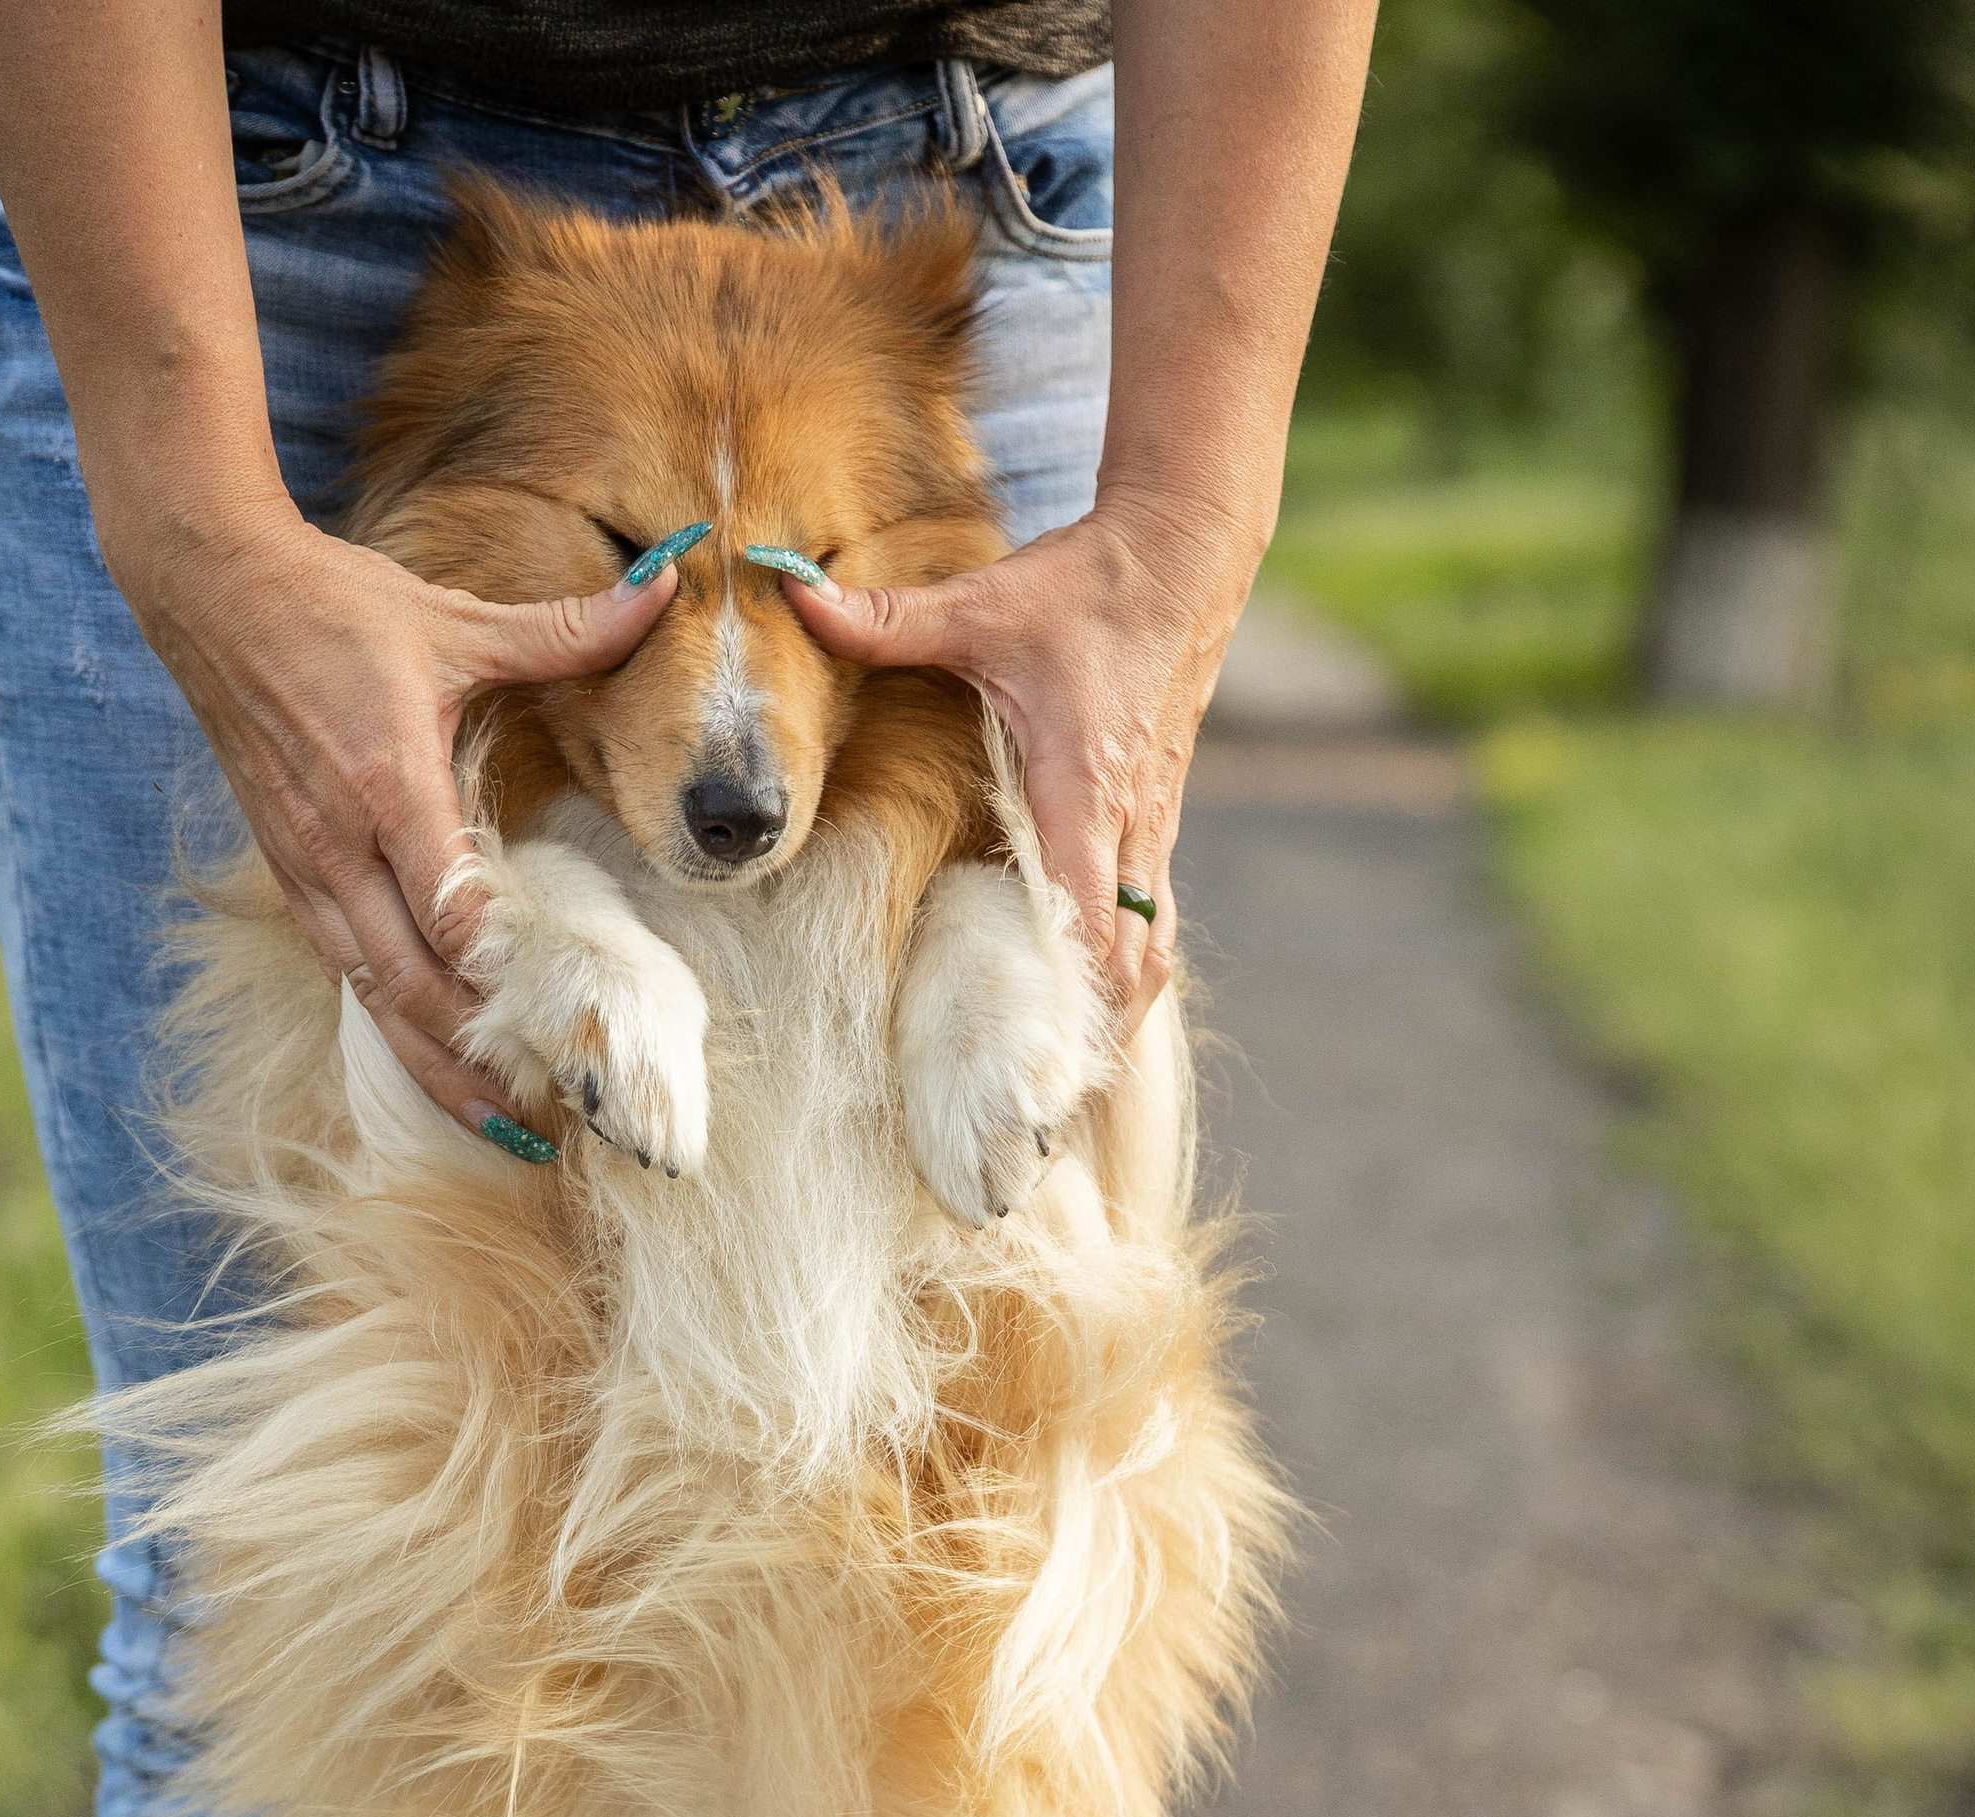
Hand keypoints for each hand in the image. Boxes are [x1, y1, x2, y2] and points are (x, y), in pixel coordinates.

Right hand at [116, 501, 679, 1137]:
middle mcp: (340, 844)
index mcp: (387, 783)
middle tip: (540, 1119)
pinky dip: (389, 1021)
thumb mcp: (451, 617)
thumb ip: (562, 627)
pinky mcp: (289, 874)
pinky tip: (429, 1058)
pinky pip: (342, 969)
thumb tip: (662, 590)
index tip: (560, 1029)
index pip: (449, 914)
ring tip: (492, 1120)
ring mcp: (307, 868)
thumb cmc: (334, 607)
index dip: (501, 979)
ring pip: (370, 994)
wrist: (212, 594)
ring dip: (429, 1062)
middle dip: (472, 1057)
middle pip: (410, 984)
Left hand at [783, 498, 1258, 1023]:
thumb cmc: (1085, 586)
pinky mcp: (1157, 819)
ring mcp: (1152, 827)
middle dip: (1090, 1032)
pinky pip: (1152, 917)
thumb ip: (884, 617)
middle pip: (1130, 962)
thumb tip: (790, 595)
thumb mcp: (981, 603)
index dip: (1068, 994)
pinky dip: (1126, 967)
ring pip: (1152, 948)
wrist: (1184, 554)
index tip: (1031, 1060)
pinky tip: (1088, 999)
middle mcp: (1128, 823)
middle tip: (1035, 1104)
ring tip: (1064, 1071)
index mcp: (1083, 790)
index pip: (1089, 922)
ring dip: (1115, 1007)